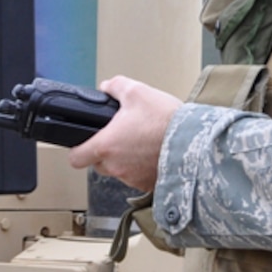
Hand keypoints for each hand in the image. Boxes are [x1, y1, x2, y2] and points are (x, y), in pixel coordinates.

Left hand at [68, 76, 179, 191]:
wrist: (195, 141)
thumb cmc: (166, 120)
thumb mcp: (138, 91)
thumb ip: (116, 87)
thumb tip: (108, 87)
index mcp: (105, 145)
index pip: (76, 158)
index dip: (78, 150)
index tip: (85, 144)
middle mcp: (116, 166)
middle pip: (99, 164)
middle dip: (107, 153)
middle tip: (123, 138)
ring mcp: (133, 178)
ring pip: (121, 171)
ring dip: (127, 161)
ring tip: (145, 144)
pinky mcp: (150, 185)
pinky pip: (141, 178)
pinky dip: (145, 168)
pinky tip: (157, 154)